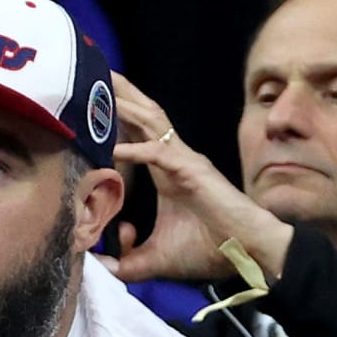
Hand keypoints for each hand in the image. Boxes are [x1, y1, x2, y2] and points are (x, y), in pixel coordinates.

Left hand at [109, 73, 294, 283]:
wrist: (247, 251)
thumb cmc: (208, 248)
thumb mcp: (153, 260)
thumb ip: (124, 262)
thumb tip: (99, 265)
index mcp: (165, 170)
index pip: (136, 134)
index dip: (115, 118)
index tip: (89, 106)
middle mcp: (174, 158)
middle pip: (143, 116)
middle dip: (120, 93)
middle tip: (94, 70)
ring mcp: (184, 161)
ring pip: (151, 123)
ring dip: (126, 104)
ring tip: (103, 83)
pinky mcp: (192, 172)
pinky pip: (159, 154)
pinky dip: (136, 150)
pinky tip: (114, 148)